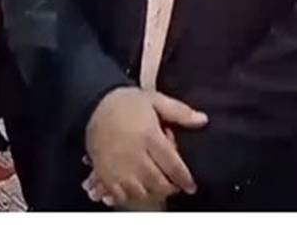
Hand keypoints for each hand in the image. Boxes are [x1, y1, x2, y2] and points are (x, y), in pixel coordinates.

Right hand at [84, 87, 206, 207]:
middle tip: (173, 185)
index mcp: (148, 136)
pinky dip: (128, 196)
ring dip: (151, 193)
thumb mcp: (154, 99)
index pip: (172, 165)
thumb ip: (179, 111)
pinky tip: (135, 190)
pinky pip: (118, 193)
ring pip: (139, 192)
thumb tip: (203, 120)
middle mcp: (133, 154)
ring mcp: (117, 165)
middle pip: (157, 182)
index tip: (191, 185)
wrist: (93, 103)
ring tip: (155, 186)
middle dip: (169, 187)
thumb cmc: (126, 102)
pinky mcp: (103, 172)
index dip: (184, 179)